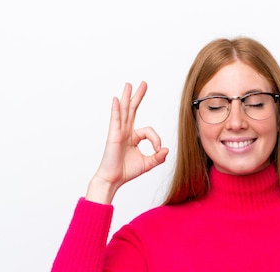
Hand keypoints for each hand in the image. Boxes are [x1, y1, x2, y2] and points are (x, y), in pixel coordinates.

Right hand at [86, 82, 168, 203]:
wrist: (113, 179)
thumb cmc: (126, 171)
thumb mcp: (147, 163)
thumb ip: (158, 157)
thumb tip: (166, 149)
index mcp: (133, 137)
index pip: (149, 130)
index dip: (156, 139)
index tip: (158, 149)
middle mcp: (125, 132)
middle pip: (132, 110)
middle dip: (138, 96)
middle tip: (143, 83)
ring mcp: (118, 132)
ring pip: (124, 111)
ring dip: (127, 97)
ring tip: (129, 84)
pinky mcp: (113, 135)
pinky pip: (115, 119)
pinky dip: (115, 109)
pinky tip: (116, 99)